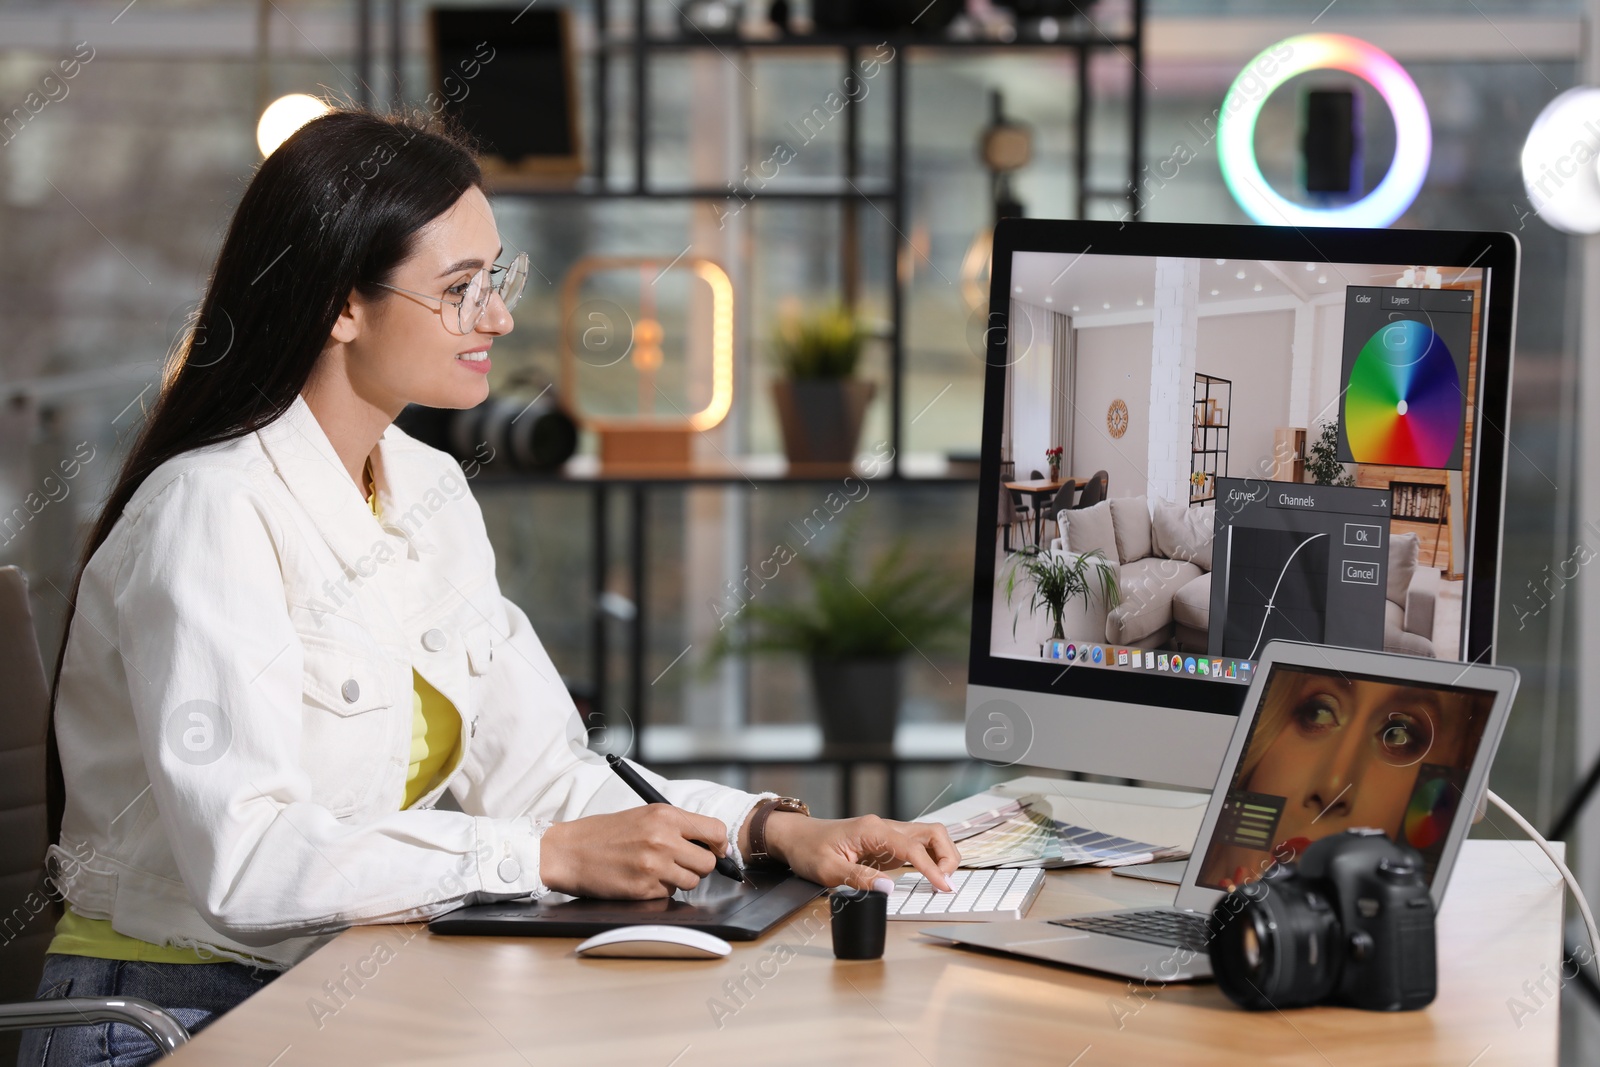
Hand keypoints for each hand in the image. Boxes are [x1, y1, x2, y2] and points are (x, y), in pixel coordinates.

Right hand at [539, 805, 727, 898]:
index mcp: (666, 816)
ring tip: (655, 869)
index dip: (718, 845)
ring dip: (679, 880)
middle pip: (708, 863)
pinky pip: (668, 894)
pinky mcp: (644, 889)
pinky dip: (659, 890)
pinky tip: (640, 878)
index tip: (714, 850)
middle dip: (699, 866)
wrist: (568, 851)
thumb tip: (710, 843)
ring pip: (692, 882)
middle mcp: (663, 839)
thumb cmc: (604, 833)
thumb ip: (677, 826)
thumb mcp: (644, 816)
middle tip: (681, 863)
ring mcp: (654, 866)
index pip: (716, 832)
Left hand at [760, 813, 959, 892]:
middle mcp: (884, 828)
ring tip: (940, 881)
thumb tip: (888, 888)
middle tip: (945, 883)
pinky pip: (916, 847)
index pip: (912, 847)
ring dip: (941, 856)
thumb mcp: (828, 870)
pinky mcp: (886, 844)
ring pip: (928, 837)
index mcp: (872, 830)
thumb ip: (859, 878)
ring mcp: (887, 835)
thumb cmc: (809, 849)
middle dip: (946, 856)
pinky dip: (929, 859)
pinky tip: (929, 876)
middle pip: (931, 833)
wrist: (796, 837)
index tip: (943, 886)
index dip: (932, 868)